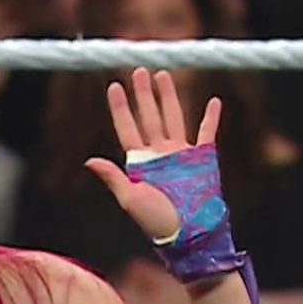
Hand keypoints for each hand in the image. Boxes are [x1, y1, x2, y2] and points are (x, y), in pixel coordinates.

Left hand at [84, 68, 222, 241]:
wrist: (188, 233)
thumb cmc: (156, 221)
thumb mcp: (130, 198)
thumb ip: (113, 177)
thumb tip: (89, 160)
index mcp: (140, 162)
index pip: (127, 127)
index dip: (120, 107)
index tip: (113, 86)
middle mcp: (160, 153)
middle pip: (149, 116)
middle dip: (143, 94)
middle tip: (138, 70)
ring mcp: (182, 154)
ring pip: (174, 117)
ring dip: (169, 96)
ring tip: (163, 75)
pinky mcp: (203, 157)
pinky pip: (207, 132)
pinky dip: (211, 117)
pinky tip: (213, 100)